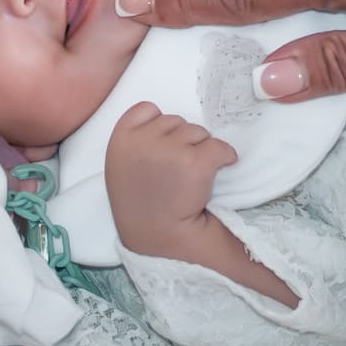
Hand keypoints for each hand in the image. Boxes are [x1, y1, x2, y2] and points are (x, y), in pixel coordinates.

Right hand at [105, 103, 238, 252]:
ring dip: (199, 149)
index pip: (147, 109)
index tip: (161, 150)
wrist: (158, 236)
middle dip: (180, 140)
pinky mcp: (197, 162)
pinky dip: (224, 157)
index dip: (159, 127)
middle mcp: (144, 141)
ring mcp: (171, 150)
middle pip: (175, 121)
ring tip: (188, 177)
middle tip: (175, 171)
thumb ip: (135, 140)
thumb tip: (167, 123)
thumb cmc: (140, 204)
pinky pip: (220, 146)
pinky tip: (214, 175)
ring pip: (198, 131)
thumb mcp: (121, 166)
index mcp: (121, 139)